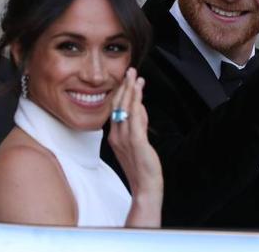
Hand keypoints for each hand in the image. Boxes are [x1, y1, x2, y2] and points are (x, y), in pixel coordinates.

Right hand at [108, 67, 162, 226]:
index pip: (115, 109)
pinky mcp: (136, 142)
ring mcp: (125, 138)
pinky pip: (135, 118)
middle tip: (130, 70)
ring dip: (131, 90)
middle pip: (118, 105)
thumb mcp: (137, 142)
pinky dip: (136, 103)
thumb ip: (138, 124)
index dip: (121, 92)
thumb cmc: (141, 166)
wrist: (145, 187)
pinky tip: (139, 92)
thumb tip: (140, 108)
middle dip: (125, 86)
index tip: (127, 79)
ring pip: (126, 109)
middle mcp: (116, 135)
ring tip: (135, 76)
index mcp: (114, 135)